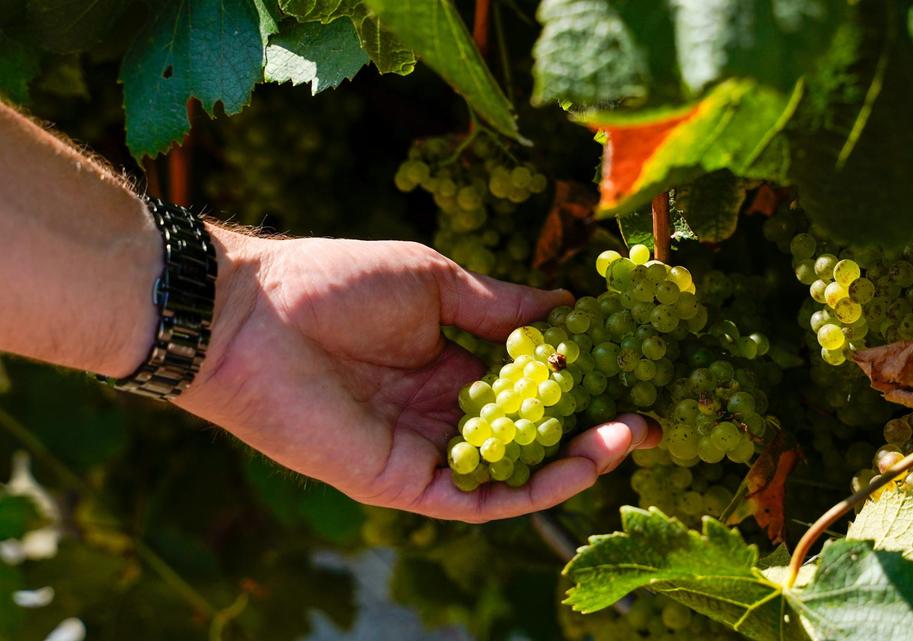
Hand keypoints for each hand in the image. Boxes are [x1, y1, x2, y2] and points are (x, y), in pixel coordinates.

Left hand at [174, 228, 659, 521]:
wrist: (249, 311)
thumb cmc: (334, 281)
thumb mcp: (436, 282)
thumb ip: (500, 304)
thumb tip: (568, 302)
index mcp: (447, 364)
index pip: (526, 386)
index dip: (579, 384)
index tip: (632, 369)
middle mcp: (441, 414)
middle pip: (529, 436)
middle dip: (591, 429)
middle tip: (651, 419)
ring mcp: (424, 453)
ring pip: (512, 474)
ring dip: (576, 461)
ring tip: (631, 436)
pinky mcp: (403, 484)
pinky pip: (479, 499)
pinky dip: (532, 487)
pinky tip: (581, 460)